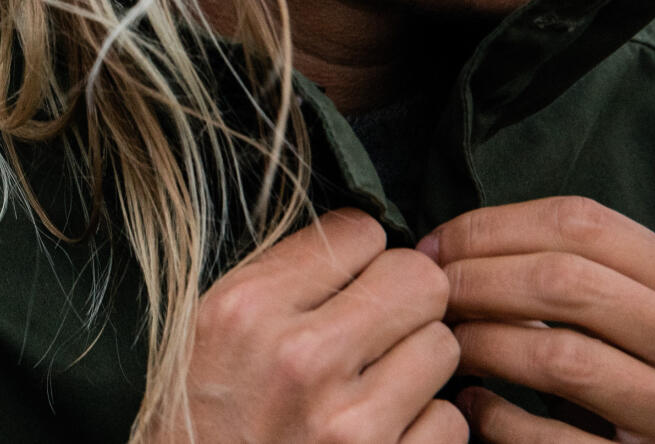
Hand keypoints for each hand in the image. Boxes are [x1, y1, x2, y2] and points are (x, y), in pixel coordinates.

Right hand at [143, 208, 465, 443]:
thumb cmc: (204, 419)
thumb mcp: (211, 330)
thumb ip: (280, 279)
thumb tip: (361, 240)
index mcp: (248, 309)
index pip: (358, 230)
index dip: (360, 254)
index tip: (348, 279)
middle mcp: (301, 358)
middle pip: (419, 278)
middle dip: (404, 298)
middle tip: (378, 325)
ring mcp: (350, 422)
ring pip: (443, 345)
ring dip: (417, 363)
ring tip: (375, 381)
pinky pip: (450, 419)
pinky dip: (424, 426)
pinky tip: (384, 431)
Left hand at [420, 196, 654, 441]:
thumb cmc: (636, 355)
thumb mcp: (629, 296)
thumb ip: (570, 265)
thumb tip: (447, 247)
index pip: (580, 223)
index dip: (488, 228)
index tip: (434, 248)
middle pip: (563, 281)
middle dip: (474, 281)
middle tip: (432, 298)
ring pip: (561, 358)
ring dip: (482, 344)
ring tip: (449, 345)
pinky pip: (557, 441)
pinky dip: (501, 419)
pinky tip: (475, 406)